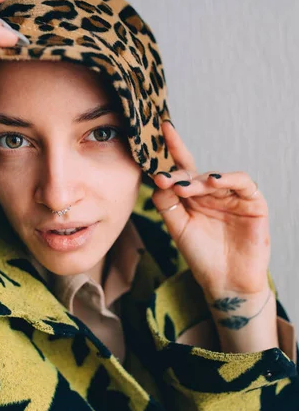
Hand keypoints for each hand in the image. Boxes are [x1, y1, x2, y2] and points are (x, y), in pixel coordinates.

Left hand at [152, 121, 269, 300]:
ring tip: (185, 187)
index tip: (162, 128)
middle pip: (196, 172)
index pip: (182, 167)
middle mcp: (212, 193)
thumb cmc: (200, 256)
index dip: (174, 147)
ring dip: (199, 179)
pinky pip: (243, 183)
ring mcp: (233, 197)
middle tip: (165, 180)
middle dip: (179, 174)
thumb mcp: (178, 228)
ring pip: (216, 177)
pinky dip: (228, 179)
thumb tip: (157, 179)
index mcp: (193, 197)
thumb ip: (167, 204)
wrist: (225, 282)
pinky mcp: (253, 203)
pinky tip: (213, 182)